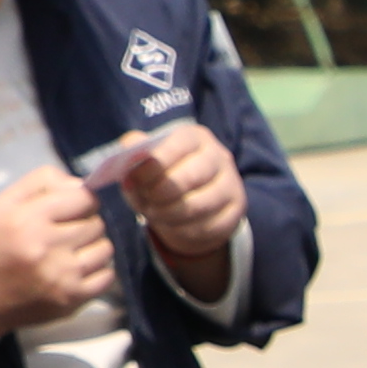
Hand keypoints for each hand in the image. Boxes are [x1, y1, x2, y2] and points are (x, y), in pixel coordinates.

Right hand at [0, 164, 115, 341]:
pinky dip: (97, 271)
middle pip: (96, 223)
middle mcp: (47, 247)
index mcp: (28, 219)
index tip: (71, 208)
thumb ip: (43, 182)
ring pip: (105, 248)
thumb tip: (83, 184)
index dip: (81, 200)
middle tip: (66, 232)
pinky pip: (107, 276)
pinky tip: (77, 270)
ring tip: (72, 251)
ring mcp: (62, 276)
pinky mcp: (71, 300)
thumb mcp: (4, 203)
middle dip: (85, 223)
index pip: (84, 197)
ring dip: (93, 247)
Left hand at [107, 122, 246, 287]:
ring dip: (170, 214)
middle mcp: (219, 157)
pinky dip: (185, 230)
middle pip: (191, 175)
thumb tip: (130, 148)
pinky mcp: (236, 211)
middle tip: (146, 201)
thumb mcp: (145, 163)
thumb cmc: (162, 178)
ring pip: (200, 204)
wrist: (189, 207)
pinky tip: (173, 225)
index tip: (134, 178)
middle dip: (161, 192)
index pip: (179, 144)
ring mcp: (231, 184)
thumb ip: (135, 151)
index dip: (155, 163)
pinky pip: (209, 225)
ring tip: (154, 214)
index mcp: (195, 137)